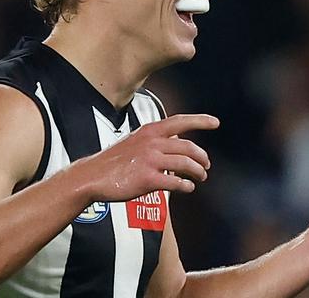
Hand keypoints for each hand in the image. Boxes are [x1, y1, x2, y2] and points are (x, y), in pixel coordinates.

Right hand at [78, 114, 217, 201]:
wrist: (92, 176)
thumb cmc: (113, 161)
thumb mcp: (134, 142)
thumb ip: (154, 141)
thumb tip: (177, 145)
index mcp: (149, 131)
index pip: (180, 122)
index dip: (200, 120)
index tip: (215, 122)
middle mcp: (151, 143)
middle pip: (188, 147)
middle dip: (202, 157)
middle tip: (207, 165)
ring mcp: (150, 161)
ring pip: (186, 164)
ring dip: (198, 172)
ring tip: (201, 177)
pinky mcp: (148, 179)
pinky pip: (176, 182)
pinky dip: (186, 186)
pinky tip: (187, 188)